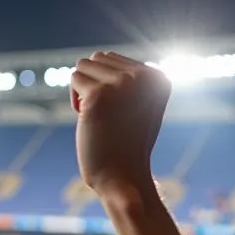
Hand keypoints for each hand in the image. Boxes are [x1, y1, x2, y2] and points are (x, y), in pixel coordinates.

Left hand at [70, 51, 171, 198]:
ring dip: (85, 90)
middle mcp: (144, 76)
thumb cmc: (128, 144)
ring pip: (84, 64)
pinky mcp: (99, 95)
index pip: (114, 58)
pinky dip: (76, 99)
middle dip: (95, 84)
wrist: (124, 177)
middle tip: (108, 115)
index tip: (122, 112)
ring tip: (100, 116)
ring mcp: (122, 84)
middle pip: (99, 57)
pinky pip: (75, 78)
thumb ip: (130, 79)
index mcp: (159, 77)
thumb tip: (102, 56)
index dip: (109, 85)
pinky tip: (89, 119)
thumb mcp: (140, 105)